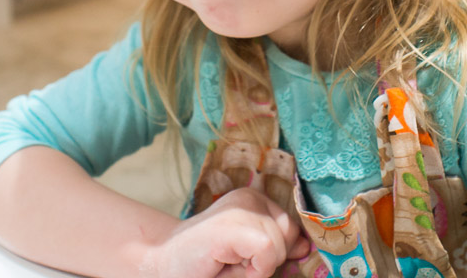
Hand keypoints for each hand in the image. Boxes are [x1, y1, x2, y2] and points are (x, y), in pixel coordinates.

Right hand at [153, 188, 309, 277]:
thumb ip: (277, 247)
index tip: (241, 256)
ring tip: (226, 262)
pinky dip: (255, 269)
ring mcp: (240, 207)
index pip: (291, 229)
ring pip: (278, 245)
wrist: (161, 264)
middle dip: (267, 259)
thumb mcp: (249, 255)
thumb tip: (305, 246)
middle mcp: (249, 196)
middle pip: (288, 236)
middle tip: (231, 260)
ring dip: (256, 267)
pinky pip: (268, 249)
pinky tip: (227, 264)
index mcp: (255, 201)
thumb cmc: (205, 264)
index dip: (273, 253)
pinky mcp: (232, 223)